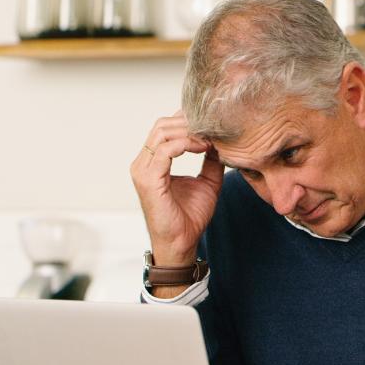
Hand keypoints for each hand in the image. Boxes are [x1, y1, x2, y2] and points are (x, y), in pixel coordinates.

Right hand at [130, 111, 223, 265]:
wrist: (182, 243)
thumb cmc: (190, 217)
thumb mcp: (207, 182)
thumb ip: (211, 161)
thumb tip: (222, 142)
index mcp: (153, 162)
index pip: (166, 128)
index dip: (188, 121)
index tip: (212, 124)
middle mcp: (143, 163)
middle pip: (162, 125)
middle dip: (189, 122)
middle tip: (213, 127)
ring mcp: (143, 170)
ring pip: (162, 133)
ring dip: (190, 131)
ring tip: (211, 137)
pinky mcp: (148, 179)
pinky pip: (165, 150)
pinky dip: (186, 144)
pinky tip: (204, 147)